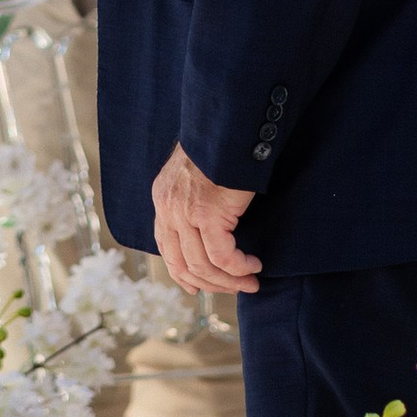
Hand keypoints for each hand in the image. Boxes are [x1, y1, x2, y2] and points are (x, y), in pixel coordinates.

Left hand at [152, 146, 260, 297]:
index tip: (197, 288)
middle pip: (181, 263)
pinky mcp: (207, 214)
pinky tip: (253, 266)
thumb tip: (207, 231)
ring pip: (202, 265)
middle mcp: (168, 208)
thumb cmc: (221, 150)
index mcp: (162, 199)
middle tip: (236, 288)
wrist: (229, 128)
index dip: (181, 273)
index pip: (165, 248)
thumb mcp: (197, 178)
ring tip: (250, 281)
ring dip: (229, 280)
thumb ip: (193, 203)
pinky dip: (239, 267)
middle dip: (210, 283)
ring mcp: (184, 212)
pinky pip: (222, 256)